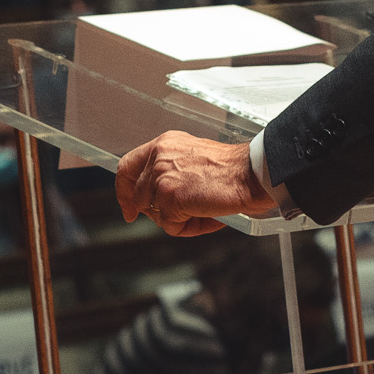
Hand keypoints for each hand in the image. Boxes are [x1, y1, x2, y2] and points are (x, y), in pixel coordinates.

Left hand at [116, 131, 274, 235]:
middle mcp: (158, 157)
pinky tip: (211, 217)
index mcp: (163, 145)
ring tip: (206, 212)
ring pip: (156, 214)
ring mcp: (161, 178)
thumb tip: (157, 197)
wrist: (250, 172)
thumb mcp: (192, 157)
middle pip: (139, 197)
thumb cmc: (231, 169)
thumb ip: (170, 170)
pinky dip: (191, 228)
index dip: (123, 191)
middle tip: (184, 216)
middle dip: (159, 212)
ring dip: (180, 220)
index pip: (127, 166)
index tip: (129, 208)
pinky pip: (171, 226)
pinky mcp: (170, 198)